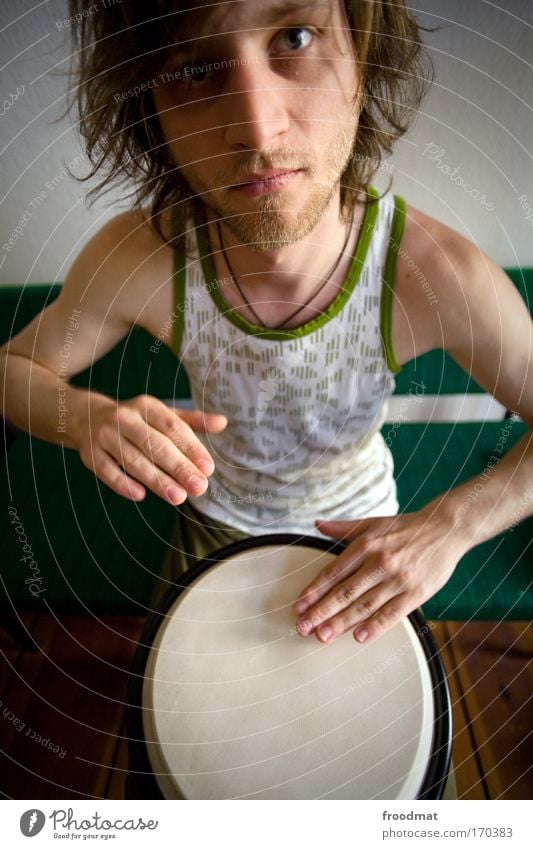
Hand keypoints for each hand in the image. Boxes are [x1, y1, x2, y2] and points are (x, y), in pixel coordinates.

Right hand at [77, 393, 226, 503]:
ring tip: (178, 497)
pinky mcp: (89, 454)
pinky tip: (141, 495)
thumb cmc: (136, 420)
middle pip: (154, 445)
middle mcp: (124, 418)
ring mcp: (105, 436)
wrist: (86, 417)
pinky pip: (107, 471)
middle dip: (179, 468)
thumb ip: (192, 422)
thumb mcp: (162, 414)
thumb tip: (223, 423)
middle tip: (199, 487)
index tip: (208, 468)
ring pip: (133, 460)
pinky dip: (123, 483)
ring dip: (156, 480)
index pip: (172, 427)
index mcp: (146, 406)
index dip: (191, 448)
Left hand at [293, 510, 466, 643]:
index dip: (314, 590)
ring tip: (322, 636)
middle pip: (345, 592)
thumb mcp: (373, 522)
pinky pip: (392, 613)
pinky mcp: (416, 593)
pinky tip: (359, 637)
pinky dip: (375, 626)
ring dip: (342, 622)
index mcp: (366, 545)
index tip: (299, 606)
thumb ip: (343, 528)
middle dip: (321, 611)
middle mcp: (379, 562)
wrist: (445, 529)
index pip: (334, 571)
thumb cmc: (405, 528)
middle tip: (302, 628)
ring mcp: (398, 579)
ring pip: (365, 605)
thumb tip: (316, 524)